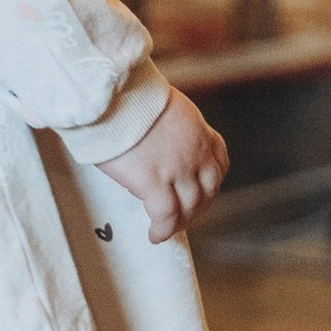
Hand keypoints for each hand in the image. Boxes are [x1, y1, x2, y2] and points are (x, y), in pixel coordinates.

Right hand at [94, 84, 228, 245]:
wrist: (111, 95)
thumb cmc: (125, 95)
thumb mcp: (161, 105)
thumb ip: (168, 127)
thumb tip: (154, 142)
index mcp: (197, 129)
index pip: (218, 160)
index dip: (212, 180)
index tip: (203, 189)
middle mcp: (194, 151)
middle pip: (208, 189)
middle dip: (199, 206)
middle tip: (185, 215)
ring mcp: (177, 169)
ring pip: (190, 206)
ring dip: (181, 222)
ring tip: (168, 229)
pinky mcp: (154, 182)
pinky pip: (165, 215)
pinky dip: (163, 229)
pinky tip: (155, 235)